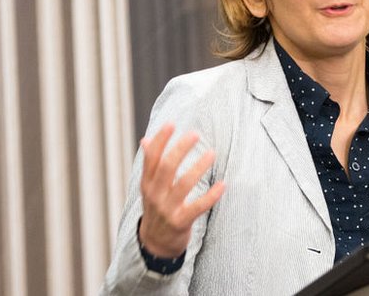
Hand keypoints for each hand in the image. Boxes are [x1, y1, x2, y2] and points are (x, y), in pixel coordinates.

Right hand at [137, 123, 225, 257]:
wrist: (155, 244)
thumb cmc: (157, 208)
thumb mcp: (149, 188)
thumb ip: (149, 165)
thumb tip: (145, 139)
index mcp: (147, 183)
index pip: (151, 158)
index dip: (160, 140)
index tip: (172, 124)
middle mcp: (155, 194)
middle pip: (166, 167)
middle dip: (180, 148)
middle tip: (196, 134)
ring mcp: (167, 209)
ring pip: (183, 184)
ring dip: (198, 167)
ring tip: (212, 153)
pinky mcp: (181, 222)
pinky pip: (198, 207)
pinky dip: (211, 195)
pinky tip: (223, 184)